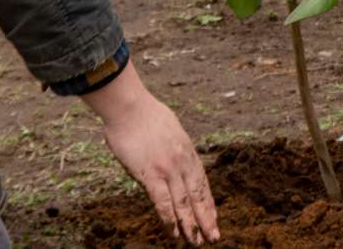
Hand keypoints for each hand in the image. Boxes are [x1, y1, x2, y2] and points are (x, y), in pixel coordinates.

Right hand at [83, 61, 218, 243]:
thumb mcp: (170, 128)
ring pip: (183, 203)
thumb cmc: (144, 113)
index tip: (213, 216)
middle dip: (206, 218)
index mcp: (187, 150)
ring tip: (195, 242)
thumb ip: (174, 146)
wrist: (129, 106)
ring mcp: (168, 169)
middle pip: (197, 195)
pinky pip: (162, 202)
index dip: (208, 201)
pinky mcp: (150, 174)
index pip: (202, 182)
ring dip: (190, 224)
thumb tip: (174, 157)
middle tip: (214, 237)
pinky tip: (173, 232)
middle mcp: (182, 161)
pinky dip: (169, 219)